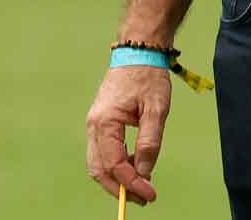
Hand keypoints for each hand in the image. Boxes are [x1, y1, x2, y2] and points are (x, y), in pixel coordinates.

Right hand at [85, 65, 171, 205]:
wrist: (138, 51)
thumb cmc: (148, 77)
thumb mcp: (156, 109)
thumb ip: (149, 141)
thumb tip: (145, 171)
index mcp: (105, 123)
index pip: (115, 164)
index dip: (132, 183)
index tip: (150, 194)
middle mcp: (94, 126)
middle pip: (100, 169)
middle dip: (120, 188)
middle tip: (144, 198)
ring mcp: (94, 125)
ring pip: (98, 163)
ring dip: (117, 178)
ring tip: (141, 186)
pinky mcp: (100, 123)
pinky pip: (103, 152)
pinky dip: (116, 165)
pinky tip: (135, 166)